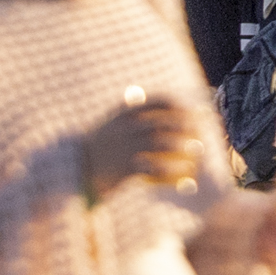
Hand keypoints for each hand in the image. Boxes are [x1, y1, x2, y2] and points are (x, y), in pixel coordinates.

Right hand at [78, 92, 207, 201]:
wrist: (74, 170)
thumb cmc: (98, 146)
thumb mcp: (110, 122)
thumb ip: (129, 110)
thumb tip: (151, 100)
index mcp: (123, 114)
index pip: (155, 102)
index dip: (177, 104)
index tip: (192, 108)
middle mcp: (124, 128)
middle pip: (162, 122)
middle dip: (185, 124)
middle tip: (201, 128)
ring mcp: (123, 148)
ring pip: (159, 143)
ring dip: (182, 145)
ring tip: (198, 148)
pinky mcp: (123, 168)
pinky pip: (152, 168)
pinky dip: (170, 170)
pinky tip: (184, 174)